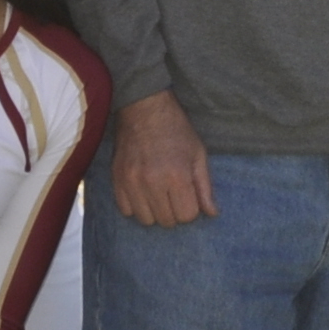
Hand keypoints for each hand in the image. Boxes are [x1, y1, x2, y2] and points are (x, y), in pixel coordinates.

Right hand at [112, 90, 216, 225]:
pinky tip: (143, 193)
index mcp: (177, 176)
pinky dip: (136, 206)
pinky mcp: (117, 180)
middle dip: (175, 212)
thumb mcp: (198, 154)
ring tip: (159, 195)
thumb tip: (212, 213)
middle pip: (167, 221)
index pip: (187, 216)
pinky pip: (126, 210)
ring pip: (146, 220)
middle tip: (175, 194)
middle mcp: (153, 183)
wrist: (144, 108)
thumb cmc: (176, 130)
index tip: (189, 196)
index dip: (191, 208)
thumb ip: (205, 187)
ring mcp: (132, 182)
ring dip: (155, 212)